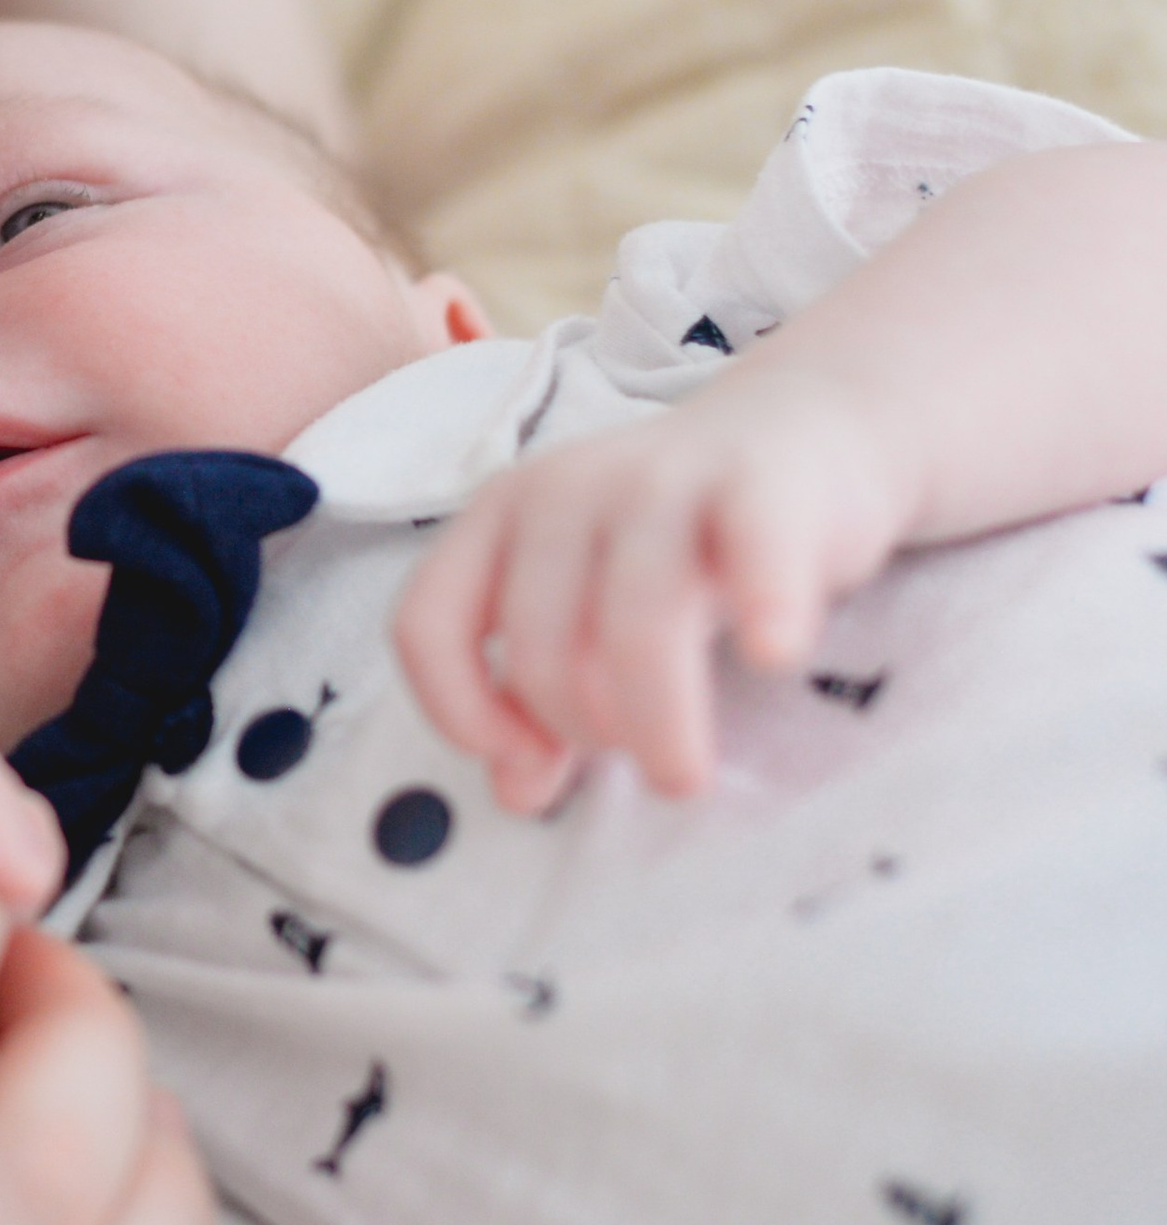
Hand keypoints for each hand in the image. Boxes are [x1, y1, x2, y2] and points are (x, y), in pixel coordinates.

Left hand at [393, 368, 915, 810]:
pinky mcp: (759, 483)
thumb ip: (541, 696)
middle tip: (638, 762)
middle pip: (536, 642)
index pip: (426, 623)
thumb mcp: (590, 608)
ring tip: (682, 775)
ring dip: (654, 720)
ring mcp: (658, 481)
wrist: (798, 431)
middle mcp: (561, 490)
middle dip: (580, 727)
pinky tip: (773, 656)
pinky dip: (762, 610)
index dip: (457, 710)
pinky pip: (753, 550)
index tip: (523, 762)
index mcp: (499, 516)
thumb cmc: (681, 540)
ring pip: (633, 619)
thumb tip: (515, 793)